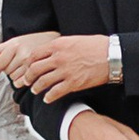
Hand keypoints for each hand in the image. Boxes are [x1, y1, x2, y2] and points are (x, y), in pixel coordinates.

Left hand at [0, 30, 115, 102]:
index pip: (35, 54)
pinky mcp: (73, 83)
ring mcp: (65, 71)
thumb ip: (60, 46)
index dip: (28, 63)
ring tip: (35, 90)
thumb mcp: (73, 39)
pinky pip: (56, 92)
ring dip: (37, 87)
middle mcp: (58, 58)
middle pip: (35, 69)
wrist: (111, 55)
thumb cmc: (96, 46)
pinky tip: (47, 99)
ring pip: (43, 81)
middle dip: (28, 77)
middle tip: (27, 81)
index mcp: (57, 45)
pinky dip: (49, 97)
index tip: (27, 67)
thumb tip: (51, 52)